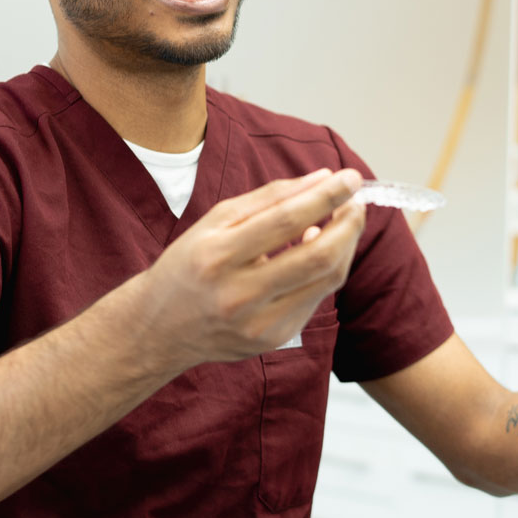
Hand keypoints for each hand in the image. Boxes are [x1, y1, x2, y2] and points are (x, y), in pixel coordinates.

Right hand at [133, 168, 365, 368]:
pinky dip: (326, 269)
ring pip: (326, 280)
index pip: (285, 220)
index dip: (326, 196)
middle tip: (356, 202)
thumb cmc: (190, 265)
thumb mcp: (215, 221)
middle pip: (317, 257)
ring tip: (343, 221)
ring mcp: (259, 324)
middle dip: (348, 224)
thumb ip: (269, 198)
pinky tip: (317, 250)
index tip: (350, 177)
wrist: (161, 328)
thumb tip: (323, 179)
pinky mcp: (274, 339)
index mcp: (216, 256)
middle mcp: (238, 295)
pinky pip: (315, 297)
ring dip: (344, 245)